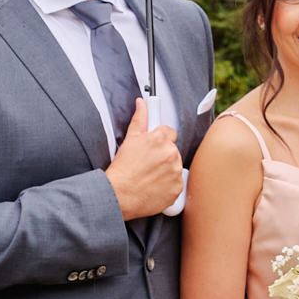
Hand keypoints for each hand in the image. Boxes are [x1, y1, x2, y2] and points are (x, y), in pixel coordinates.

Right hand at [106, 99, 184, 219]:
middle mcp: (171, 153)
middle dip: (163, 155)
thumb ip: (140, 119)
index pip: (169, 132)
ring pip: (176, 165)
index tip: (153, 147)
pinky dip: (169, 184)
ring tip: (150, 175)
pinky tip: (155, 185)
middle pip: (173, 149)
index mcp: (160, 139)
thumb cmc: (122, 170)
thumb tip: (142, 104)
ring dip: (167, 169)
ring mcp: (176, 171)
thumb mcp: (129, 140)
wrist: (120, 195)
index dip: (160, 140)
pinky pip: (178, 182)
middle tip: (148, 164)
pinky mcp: (178, 187)